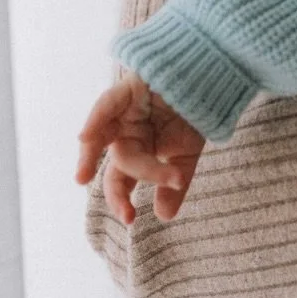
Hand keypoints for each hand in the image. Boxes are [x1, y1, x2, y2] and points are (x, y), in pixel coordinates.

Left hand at [75, 73, 205, 223]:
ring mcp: (125, 109)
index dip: (121, 198)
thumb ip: (173, 184)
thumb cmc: (197, 114)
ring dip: (89, 155)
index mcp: (140, 147)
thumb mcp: (187, 155)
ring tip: (82, 178)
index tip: (130, 219)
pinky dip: (96, 119)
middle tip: (127, 214)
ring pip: (104, 135)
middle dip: (118, 189)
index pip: (124, 176)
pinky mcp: (129, 88)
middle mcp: (127, 130)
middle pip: (117, 161)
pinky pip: (108, 104)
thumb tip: (163, 216)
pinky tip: (84, 137)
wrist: (215, 78)